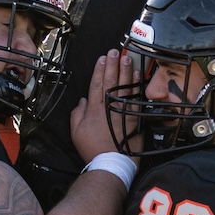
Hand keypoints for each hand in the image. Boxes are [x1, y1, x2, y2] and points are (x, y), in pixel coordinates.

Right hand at [70, 49, 126, 163]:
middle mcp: (108, 106)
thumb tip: (82, 101)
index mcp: (93, 109)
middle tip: (115, 51)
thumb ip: (77, 115)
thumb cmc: (92, 149)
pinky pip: (136, 97)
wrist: (111, 163)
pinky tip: (138, 75)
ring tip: (126, 57)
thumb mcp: (76, 132)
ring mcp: (123, 110)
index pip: (96, 84)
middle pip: (110, 81)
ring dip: (125, 70)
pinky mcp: (134, 117)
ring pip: (124, 86)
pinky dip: (137, 85)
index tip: (102, 58)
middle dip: (112, 64)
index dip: (99, 70)